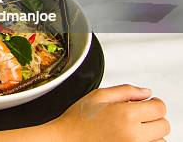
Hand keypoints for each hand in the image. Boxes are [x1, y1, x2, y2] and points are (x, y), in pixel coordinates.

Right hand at [49, 85, 168, 141]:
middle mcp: (133, 134)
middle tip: (138, 118)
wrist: (65, 140)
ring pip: (160, 141)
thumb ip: (125, 91)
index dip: (153, 104)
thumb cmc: (77, 121)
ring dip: (152, 135)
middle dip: (153, 119)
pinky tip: (129, 139)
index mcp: (126, 114)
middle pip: (163, 125)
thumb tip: (146, 93)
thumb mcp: (98, 96)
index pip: (160, 108)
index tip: (147, 105)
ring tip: (132, 131)